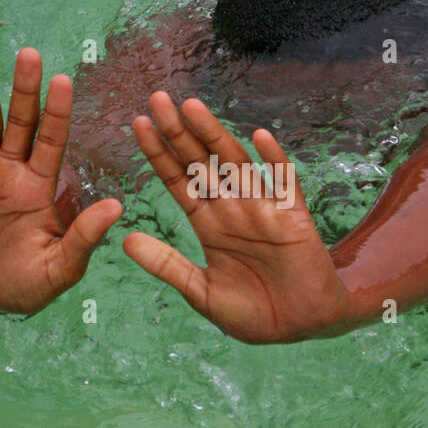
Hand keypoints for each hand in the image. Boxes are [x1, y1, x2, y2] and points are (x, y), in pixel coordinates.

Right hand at [0, 48, 121, 313]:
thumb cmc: (30, 285)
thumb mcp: (62, 266)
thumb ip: (85, 236)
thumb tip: (116, 207)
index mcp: (42, 184)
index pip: (52, 138)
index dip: (57, 110)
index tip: (63, 80)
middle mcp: (13, 171)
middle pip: (20, 122)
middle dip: (24, 89)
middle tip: (29, 55)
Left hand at [123, 93, 349, 343]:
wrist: (301, 328)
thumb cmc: (254, 314)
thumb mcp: (201, 292)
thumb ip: (167, 265)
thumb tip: (125, 240)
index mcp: (210, 225)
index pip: (179, 180)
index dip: (159, 153)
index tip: (138, 124)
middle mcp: (233, 209)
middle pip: (201, 163)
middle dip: (178, 132)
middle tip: (157, 98)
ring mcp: (263, 210)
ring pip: (235, 164)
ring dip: (214, 135)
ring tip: (191, 107)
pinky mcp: (294, 219)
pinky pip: (285, 183)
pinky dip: (274, 161)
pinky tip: (259, 137)